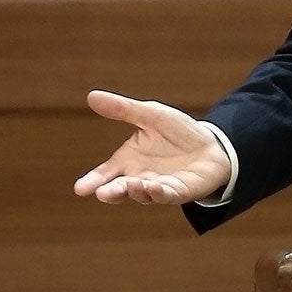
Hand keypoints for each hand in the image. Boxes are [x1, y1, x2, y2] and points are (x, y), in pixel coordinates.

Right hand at [74, 89, 230, 205]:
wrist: (211, 144)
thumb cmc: (177, 131)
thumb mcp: (150, 115)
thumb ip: (123, 110)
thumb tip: (91, 96)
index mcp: (128, 161)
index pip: (106, 173)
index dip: (93, 181)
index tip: (81, 189)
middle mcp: (140, 177)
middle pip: (120, 189)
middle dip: (111, 192)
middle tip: (101, 193)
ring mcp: (159, 187)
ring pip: (143, 195)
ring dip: (136, 192)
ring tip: (132, 185)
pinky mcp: (178, 191)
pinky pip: (167, 195)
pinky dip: (159, 193)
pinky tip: (153, 187)